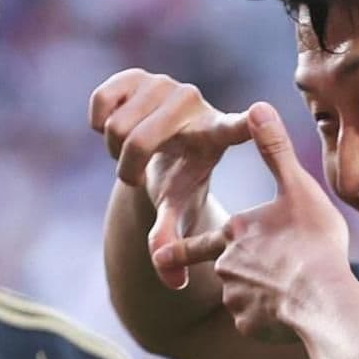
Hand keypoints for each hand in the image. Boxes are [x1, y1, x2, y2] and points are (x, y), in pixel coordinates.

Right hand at [89, 68, 249, 288]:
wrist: (159, 150)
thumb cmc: (177, 180)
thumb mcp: (178, 208)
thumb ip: (173, 240)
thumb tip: (175, 283)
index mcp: (216, 134)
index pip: (238, 127)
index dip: (246, 122)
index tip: (260, 112)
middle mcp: (194, 102)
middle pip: (138, 140)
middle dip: (126, 166)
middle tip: (136, 174)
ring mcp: (165, 83)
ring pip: (116, 125)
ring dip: (113, 148)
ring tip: (132, 151)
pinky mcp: (136, 74)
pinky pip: (101, 101)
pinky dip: (99, 122)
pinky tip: (115, 127)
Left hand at [153, 102, 357, 342]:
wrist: (321, 297)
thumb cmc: (311, 242)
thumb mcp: (296, 189)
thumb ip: (275, 150)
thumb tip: (258, 106)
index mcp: (235, 232)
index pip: (202, 240)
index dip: (182, 247)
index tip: (162, 253)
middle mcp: (226, 265)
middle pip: (229, 268)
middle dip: (244, 272)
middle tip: (266, 273)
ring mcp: (235, 299)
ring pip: (244, 296)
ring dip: (262, 296)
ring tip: (293, 290)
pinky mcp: (250, 325)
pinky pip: (257, 321)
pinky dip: (270, 318)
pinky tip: (293, 312)